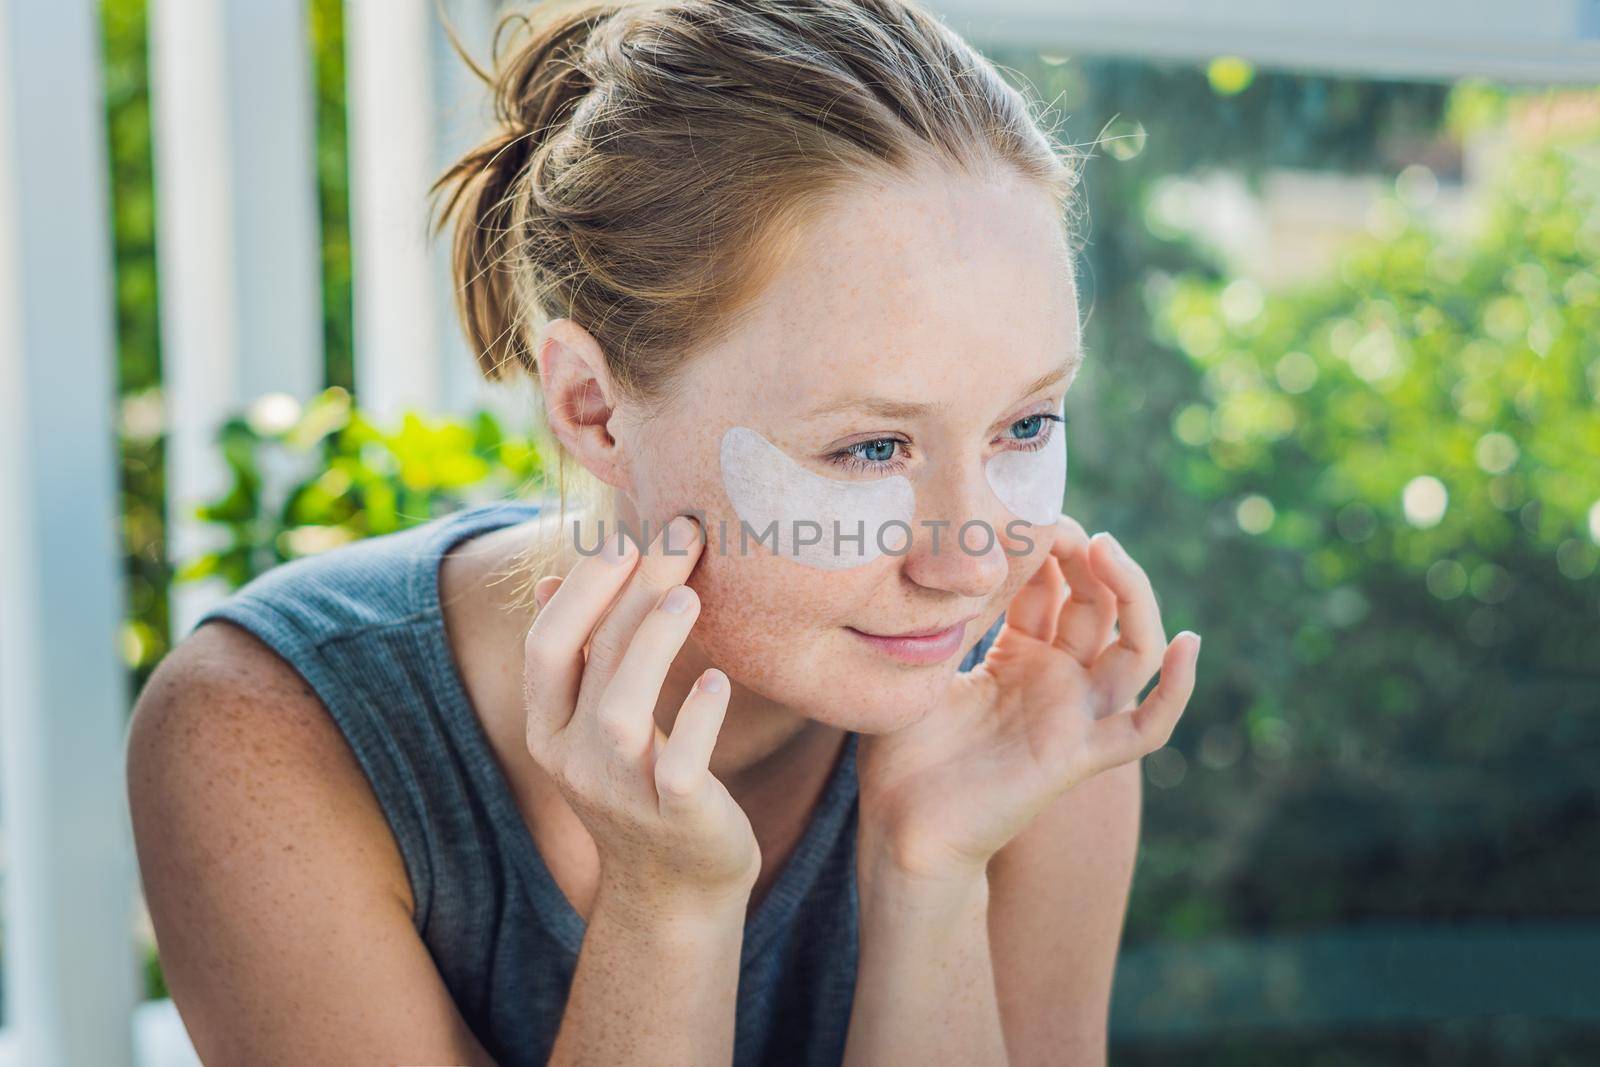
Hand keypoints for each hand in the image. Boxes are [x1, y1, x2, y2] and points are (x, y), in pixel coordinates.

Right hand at [521, 514, 759, 915]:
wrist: (674, 890)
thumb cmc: (640, 786)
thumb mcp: (595, 725)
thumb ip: (580, 657)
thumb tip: (556, 575)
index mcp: (548, 730)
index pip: (545, 646)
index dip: (582, 589)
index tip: (624, 538)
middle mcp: (573, 761)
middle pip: (591, 661)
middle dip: (630, 590)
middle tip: (680, 534)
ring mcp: (622, 792)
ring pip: (621, 710)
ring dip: (653, 645)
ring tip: (689, 594)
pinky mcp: (676, 817)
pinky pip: (680, 765)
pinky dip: (698, 721)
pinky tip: (720, 682)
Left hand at [854, 515, 1200, 881]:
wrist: (900, 830)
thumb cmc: (901, 754)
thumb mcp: (923, 664)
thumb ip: (952, 613)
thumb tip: (959, 546)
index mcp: (1019, 657)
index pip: (1052, 588)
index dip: (1049, 548)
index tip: (1030, 511)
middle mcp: (1056, 682)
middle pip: (1098, 607)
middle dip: (1088, 559)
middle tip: (1066, 523)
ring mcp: (1074, 717)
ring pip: (1133, 651)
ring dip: (1133, 597)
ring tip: (1109, 551)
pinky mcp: (1080, 755)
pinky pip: (1145, 727)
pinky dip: (1177, 690)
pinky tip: (1188, 643)